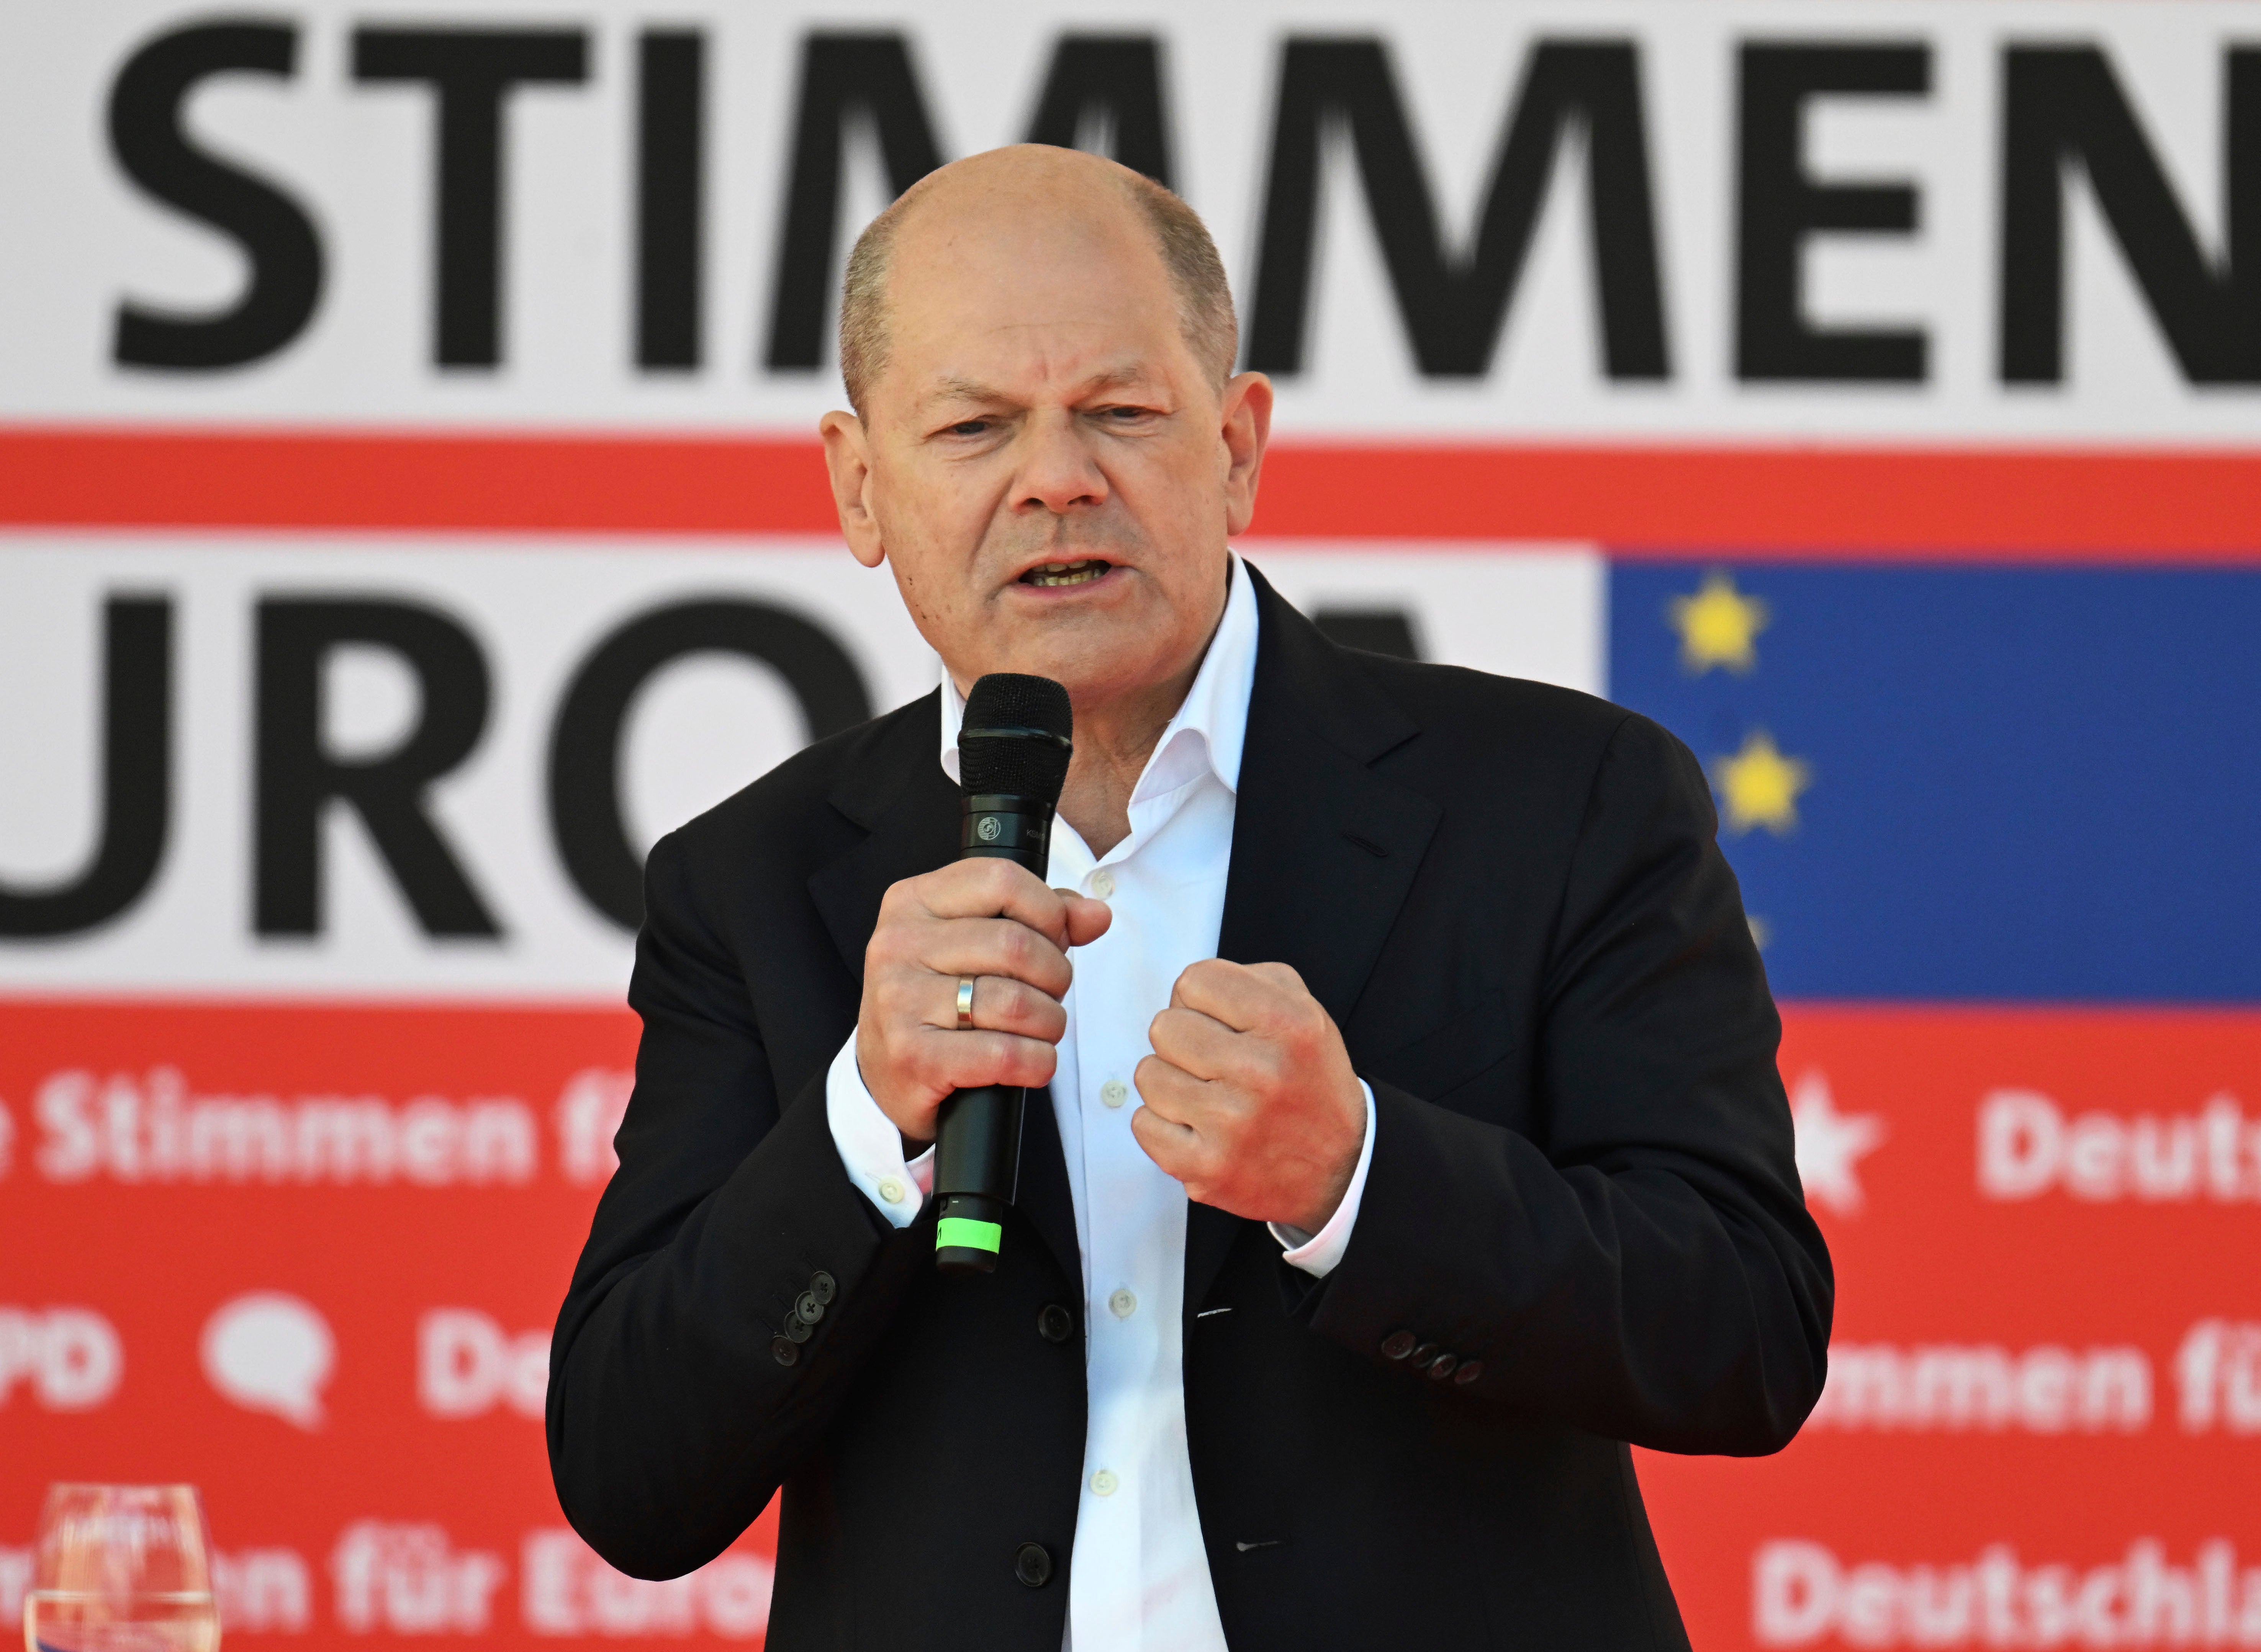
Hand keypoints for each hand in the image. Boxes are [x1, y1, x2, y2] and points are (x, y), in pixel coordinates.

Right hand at [857, 859, 1111, 1144]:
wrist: (884, 1074)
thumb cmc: (939, 1000)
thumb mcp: (976, 943)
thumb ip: (1039, 920)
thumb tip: (1097, 915)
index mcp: (913, 901)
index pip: (1002, 879)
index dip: (1048, 912)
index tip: (1054, 940)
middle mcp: (899, 944)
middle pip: (1016, 944)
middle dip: (1055, 975)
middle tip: (1050, 994)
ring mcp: (900, 1000)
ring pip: (1015, 1002)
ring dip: (1049, 1022)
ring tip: (1041, 1029)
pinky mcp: (912, 1056)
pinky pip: (1003, 1054)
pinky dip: (1036, 1062)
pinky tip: (1032, 1062)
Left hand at [1132, 960, 1365, 1233]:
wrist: (1340, 1167)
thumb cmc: (1307, 1080)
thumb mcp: (1304, 1011)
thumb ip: (1249, 979)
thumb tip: (1187, 990)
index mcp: (1289, 1024)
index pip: (1194, 981)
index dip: (1201, 1000)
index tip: (1220, 1022)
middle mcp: (1262, 1072)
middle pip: (1164, 1026)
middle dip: (1183, 1040)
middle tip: (1214, 1063)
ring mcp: (1232, 1125)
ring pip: (1148, 1074)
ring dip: (1172, 1083)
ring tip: (1208, 1096)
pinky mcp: (1207, 1169)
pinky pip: (1143, 1124)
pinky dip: (1163, 1125)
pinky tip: (1199, 1128)